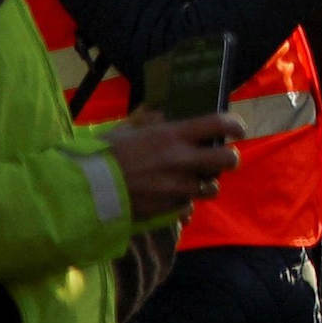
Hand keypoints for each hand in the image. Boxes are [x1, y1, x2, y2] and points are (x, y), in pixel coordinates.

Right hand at [106, 110, 242, 217]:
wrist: (84, 191)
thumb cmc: (100, 156)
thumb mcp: (124, 130)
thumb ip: (146, 121)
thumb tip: (160, 114)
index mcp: (172, 135)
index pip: (219, 123)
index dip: (235, 125)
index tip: (237, 129)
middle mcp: (182, 161)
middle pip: (228, 159)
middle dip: (229, 158)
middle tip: (219, 158)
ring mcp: (177, 187)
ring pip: (211, 187)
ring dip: (205, 184)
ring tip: (191, 181)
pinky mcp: (169, 209)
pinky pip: (188, 207)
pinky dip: (183, 204)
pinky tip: (170, 199)